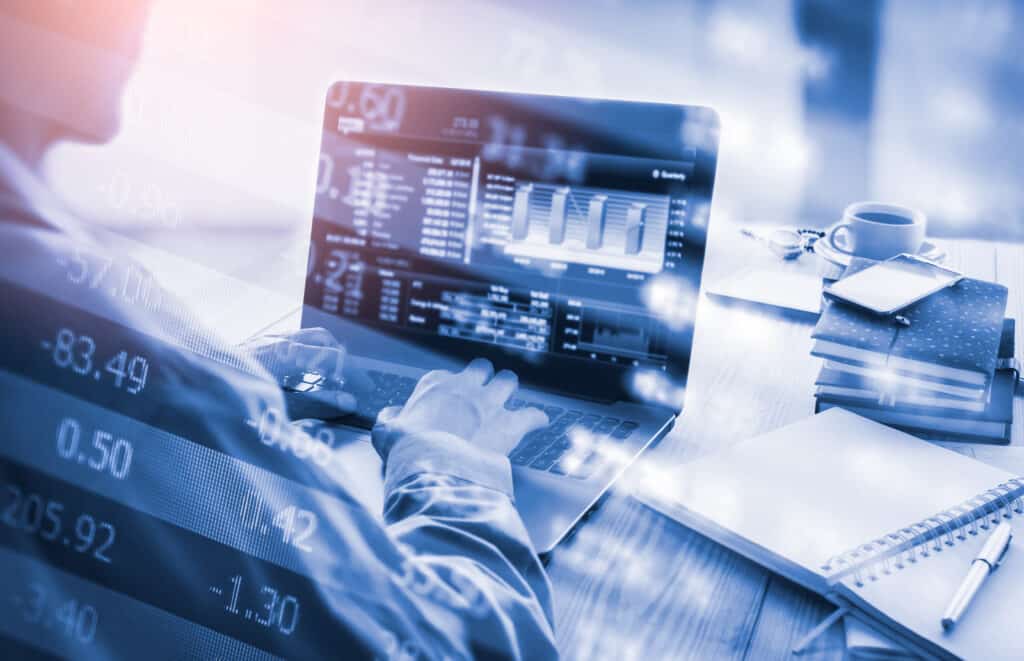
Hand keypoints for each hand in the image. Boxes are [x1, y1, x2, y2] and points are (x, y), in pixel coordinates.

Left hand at [242, 327, 355, 419]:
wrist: (196, 394)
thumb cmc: (236, 402)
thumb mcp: (280, 409)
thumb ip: (318, 405)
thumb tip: (349, 401)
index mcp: (286, 354)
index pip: (331, 356)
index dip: (352, 372)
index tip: (365, 387)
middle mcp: (277, 341)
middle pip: (322, 338)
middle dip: (340, 359)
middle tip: (349, 381)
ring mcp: (264, 341)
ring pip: (305, 338)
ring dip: (322, 355)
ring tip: (327, 380)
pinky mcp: (255, 346)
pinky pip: (288, 343)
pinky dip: (303, 356)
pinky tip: (300, 377)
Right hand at [373, 358, 547, 457]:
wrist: (433, 467)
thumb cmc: (408, 448)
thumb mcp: (386, 430)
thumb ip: (390, 418)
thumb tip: (391, 415)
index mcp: (436, 383)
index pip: (447, 376)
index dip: (450, 390)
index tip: (449, 402)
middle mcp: (466, 387)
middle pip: (483, 369)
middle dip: (485, 379)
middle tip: (483, 393)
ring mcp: (491, 403)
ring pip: (509, 381)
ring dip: (509, 391)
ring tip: (508, 400)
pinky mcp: (511, 423)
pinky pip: (533, 414)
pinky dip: (536, 419)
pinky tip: (538, 422)